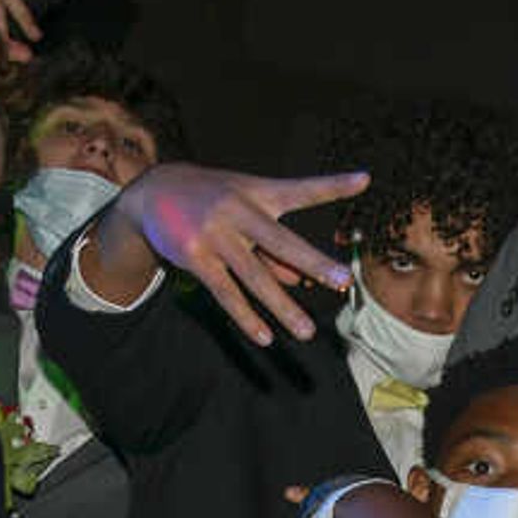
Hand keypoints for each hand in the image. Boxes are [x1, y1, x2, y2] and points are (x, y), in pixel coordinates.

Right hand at [87, 162, 366, 343]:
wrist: (154, 190)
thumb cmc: (214, 201)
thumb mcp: (246, 211)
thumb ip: (273, 245)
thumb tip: (297, 281)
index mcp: (259, 193)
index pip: (300, 189)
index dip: (332, 185)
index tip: (364, 180)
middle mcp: (239, 211)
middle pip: (281, 241)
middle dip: (313, 263)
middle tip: (343, 281)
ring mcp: (215, 234)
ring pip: (254, 276)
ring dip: (281, 307)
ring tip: (306, 332)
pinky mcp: (194, 256)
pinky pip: (225, 292)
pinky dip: (245, 316)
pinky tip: (263, 337)